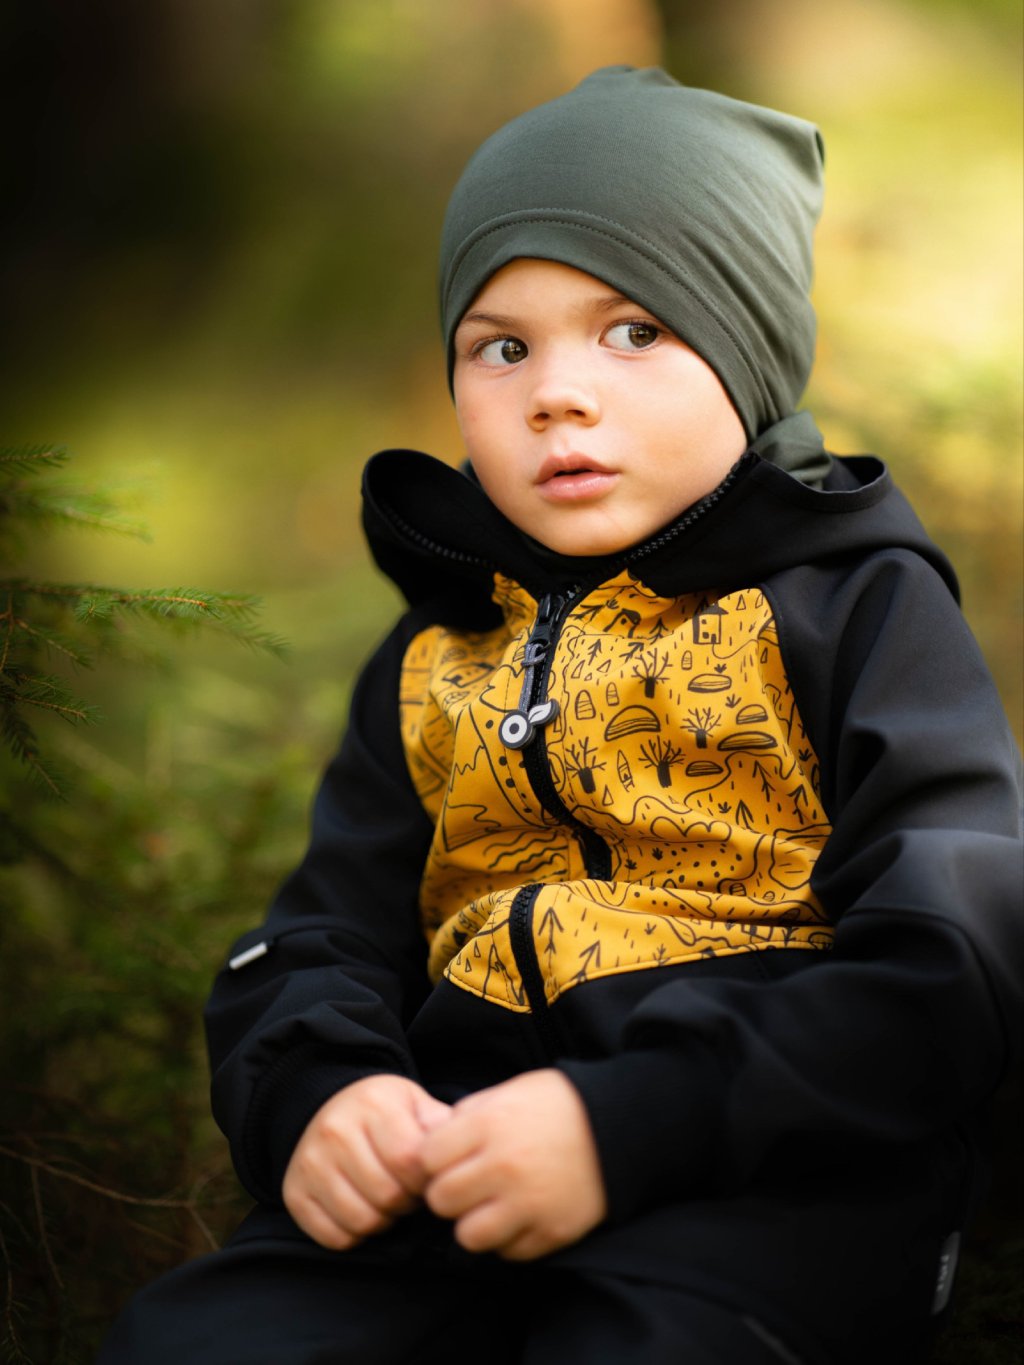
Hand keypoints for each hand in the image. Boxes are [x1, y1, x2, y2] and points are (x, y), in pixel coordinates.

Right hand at [283, 1074, 449, 1249]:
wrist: (329, 1106)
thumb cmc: (381, 1112)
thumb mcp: (413, 1103)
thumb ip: (439, 1125)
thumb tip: (459, 1155)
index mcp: (373, 1105)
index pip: (408, 1161)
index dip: (425, 1180)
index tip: (425, 1178)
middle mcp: (336, 1131)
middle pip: (387, 1195)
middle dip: (406, 1202)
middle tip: (406, 1191)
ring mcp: (311, 1163)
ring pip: (361, 1221)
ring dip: (382, 1220)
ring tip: (385, 1200)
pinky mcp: (294, 1192)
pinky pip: (332, 1237)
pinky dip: (353, 1234)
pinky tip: (361, 1208)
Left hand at [421, 1069, 606, 1260]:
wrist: (619, 1125)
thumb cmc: (558, 1104)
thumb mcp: (509, 1091)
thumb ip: (468, 1114)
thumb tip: (434, 1140)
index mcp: (488, 1125)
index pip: (426, 1159)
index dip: (431, 1161)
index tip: (446, 1160)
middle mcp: (504, 1166)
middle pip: (441, 1200)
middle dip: (449, 1193)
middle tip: (467, 1185)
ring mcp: (529, 1203)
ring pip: (468, 1236)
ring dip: (475, 1223)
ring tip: (490, 1206)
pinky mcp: (552, 1231)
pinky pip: (508, 1253)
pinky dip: (509, 1239)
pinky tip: (519, 1215)